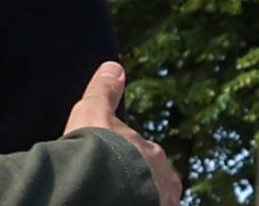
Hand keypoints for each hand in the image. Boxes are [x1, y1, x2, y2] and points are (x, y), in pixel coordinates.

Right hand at [64, 62, 182, 205]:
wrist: (97, 182)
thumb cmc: (98, 146)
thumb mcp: (94, 111)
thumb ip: (104, 91)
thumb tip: (114, 66)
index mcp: (154, 154)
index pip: (146, 157)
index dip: (129, 159)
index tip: (113, 165)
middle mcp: (164, 182)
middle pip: (153, 183)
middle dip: (137, 183)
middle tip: (112, 184)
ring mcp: (160, 204)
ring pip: (151, 199)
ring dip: (137, 197)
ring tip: (111, 196)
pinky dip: (131, 205)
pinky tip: (113, 202)